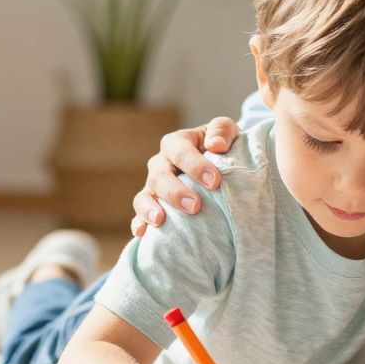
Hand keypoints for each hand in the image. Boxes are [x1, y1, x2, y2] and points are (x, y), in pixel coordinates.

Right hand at [130, 117, 239, 236]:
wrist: (218, 163)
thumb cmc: (221, 146)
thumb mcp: (226, 132)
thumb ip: (222, 130)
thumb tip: (215, 145)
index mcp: (177, 143)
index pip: (180, 151)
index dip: (196, 165)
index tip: (215, 181)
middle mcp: (161, 164)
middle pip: (160, 176)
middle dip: (176, 192)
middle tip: (195, 206)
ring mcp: (153, 186)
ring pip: (144, 196)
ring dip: (150, 208)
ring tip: (160, 220)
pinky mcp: (152, 205)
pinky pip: (139, 215)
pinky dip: (139, 223)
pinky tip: (142, 233)